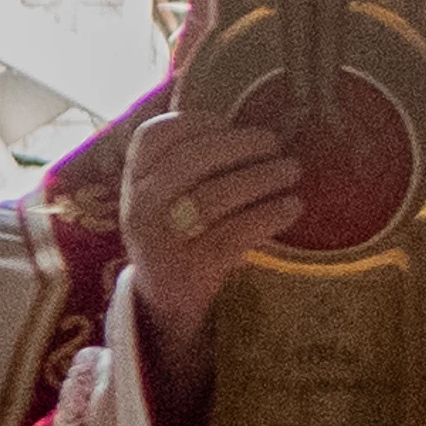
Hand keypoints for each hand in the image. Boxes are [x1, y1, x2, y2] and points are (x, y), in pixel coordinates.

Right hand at [112, 92, 313, 394]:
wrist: (163, 310)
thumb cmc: (175, 238)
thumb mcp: (163, 196)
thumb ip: (183, 159)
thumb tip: (235, 115)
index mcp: (132, 182)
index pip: (156, 136)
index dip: (198, 122)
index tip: (231, 122)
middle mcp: (139, 208)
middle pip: (191, 161)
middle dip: (240, 146)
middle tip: (276, 144)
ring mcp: (162, 241)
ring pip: (217, 195)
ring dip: (263, 178)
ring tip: (292, 171)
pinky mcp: (190, 271)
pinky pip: (236, 233)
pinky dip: (270, 216)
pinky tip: (293, 207)